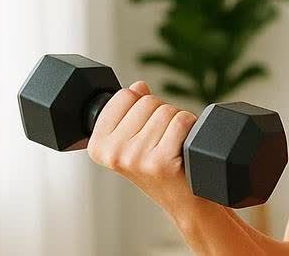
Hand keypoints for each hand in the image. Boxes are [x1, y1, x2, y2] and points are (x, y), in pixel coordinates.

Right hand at [86, 80, 199, 208]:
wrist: (183, 202)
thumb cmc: (159, 170)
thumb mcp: (133, 141)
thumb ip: (130, 111)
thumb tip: (137, 86)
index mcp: (99, 145)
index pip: (124, 95)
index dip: (142, 105)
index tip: (144, 129)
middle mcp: (113, 154)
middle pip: (147, 101)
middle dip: (161, 114)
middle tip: (162, 141)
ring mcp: (136, 158)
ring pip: (167, 110)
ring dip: (177, 123)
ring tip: (173, 146)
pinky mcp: (160, 162)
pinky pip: (181, 121)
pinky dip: (190, 128)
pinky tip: (184, 148)